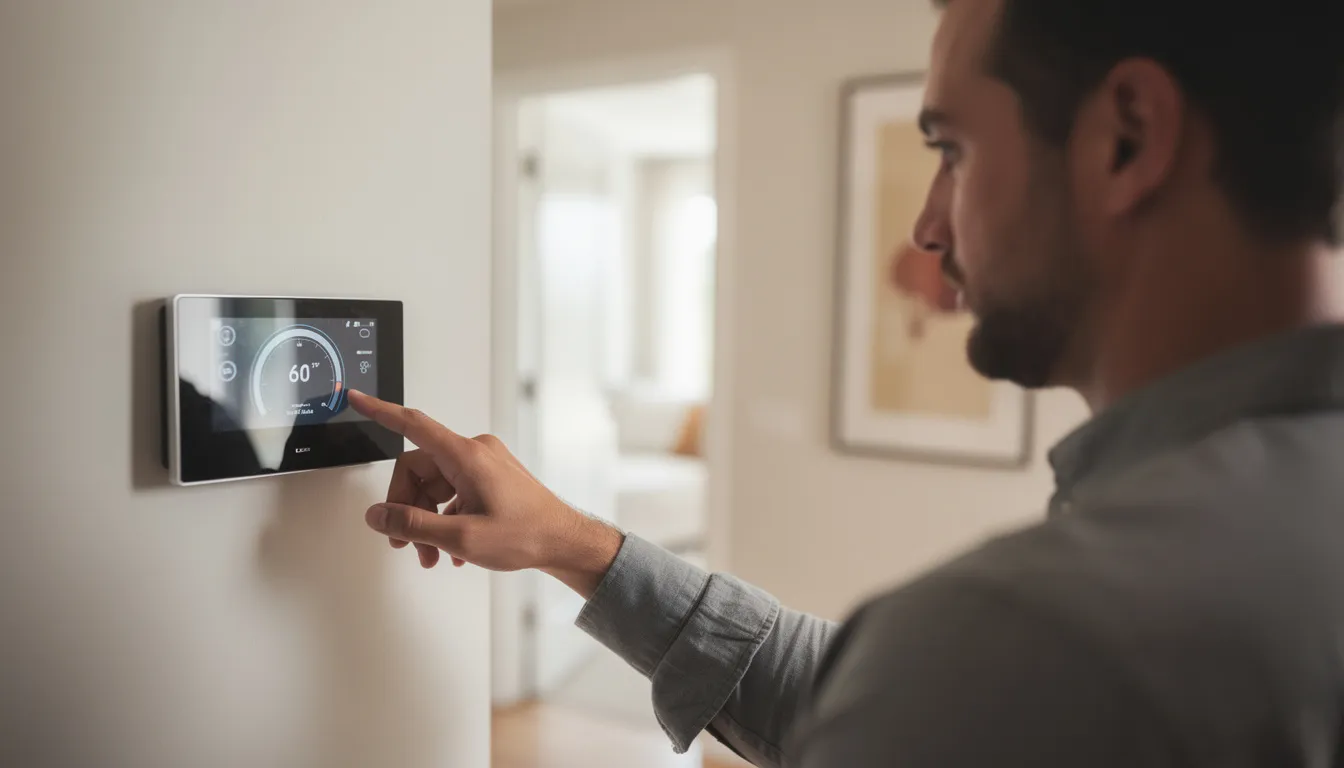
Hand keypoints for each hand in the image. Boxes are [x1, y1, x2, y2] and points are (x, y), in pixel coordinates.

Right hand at [347, 390, 623, 597]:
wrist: (565, 541)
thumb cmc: (527, 534)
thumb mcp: (461, 537)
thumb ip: (412, 525)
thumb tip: (378, 516)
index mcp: (466, 455)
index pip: (412, 424)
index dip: (380, 411)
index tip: (356, 398)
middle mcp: (475, 452)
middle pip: (418, 470)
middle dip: (407, 508)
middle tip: (405, 544)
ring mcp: (484, 464)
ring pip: (435, 486)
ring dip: (426, 520)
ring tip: (431, 555)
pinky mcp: (491, 477)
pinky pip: (453, 491)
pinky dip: (445, 518)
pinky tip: (452, 549)